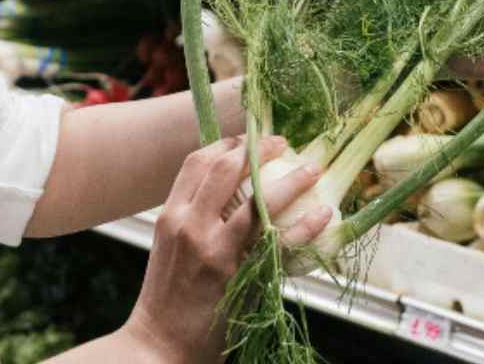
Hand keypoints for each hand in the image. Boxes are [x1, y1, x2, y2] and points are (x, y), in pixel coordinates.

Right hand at [123, 135, 330, 361]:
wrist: (160, 343)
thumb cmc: (168, 298)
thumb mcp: (170, 247)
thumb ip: (193, 219)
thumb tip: (228, 196)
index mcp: (170, 215)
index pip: (197, 163)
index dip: (226, 144)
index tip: (248, 140)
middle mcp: (190, 225)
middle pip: (226, 169)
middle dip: (257, 148)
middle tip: (282, 141)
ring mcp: (216, 249)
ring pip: (258, 200)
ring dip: (291, 179)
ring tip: (312, 169)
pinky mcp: (240, 275)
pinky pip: (281, 241)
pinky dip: (306, 224)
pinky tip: (323, 214)